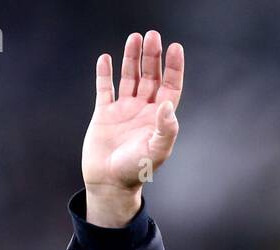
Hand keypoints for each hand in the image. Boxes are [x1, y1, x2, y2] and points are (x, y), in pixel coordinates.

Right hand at [81, 30, 184, 226]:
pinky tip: (106, 58)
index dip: (174, 67)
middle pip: (150, 76)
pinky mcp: (104, 114)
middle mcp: (142, 110)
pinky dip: (104, 74)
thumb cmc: (136, 171)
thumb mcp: (156, 151)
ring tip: (133, 38)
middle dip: (152, 56)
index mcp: (158, 118)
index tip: (174, 48)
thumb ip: (166, 129)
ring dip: (131, 58)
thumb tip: (166, 104)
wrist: (109, 184)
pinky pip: (105, 89)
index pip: (170, 87)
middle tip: (152, 36)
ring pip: (129, 77)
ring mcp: (123, 110)